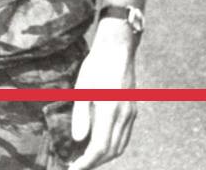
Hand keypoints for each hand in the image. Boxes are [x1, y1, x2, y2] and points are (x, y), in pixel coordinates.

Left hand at [68, 21, 138, 169]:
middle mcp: (124, 116)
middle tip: (77, 164)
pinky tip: (100, 144)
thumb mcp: (82, 88)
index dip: (86, 162)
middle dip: (94, 162)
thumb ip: (80, 116)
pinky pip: (124, 136)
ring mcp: (130, 114)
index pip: (99, 148)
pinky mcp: (132, 110)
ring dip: (104, 157)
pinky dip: (112, 146)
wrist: (117, 49)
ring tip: (86, 157)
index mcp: (110, 111)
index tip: (73, 168)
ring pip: (120, 146)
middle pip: (111, 151)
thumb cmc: (96, 66)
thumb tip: (77, 140)